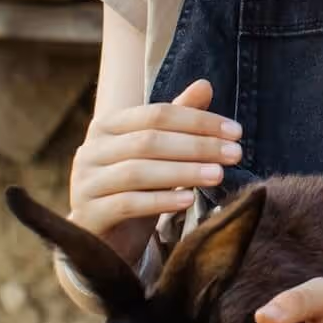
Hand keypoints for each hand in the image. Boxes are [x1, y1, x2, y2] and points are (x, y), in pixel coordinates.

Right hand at [69, 78, 242, 261]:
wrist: (104, 238)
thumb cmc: (136, 188)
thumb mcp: (158, 153)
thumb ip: (178, 118)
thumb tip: (205, 84)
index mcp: (108, 126)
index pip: (157, 114)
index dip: (199, 121)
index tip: (236, 132)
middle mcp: (91, 150)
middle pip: (149, 141)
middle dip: (198, 146)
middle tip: (235, 154)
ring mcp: (85, 182)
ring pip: (138, 172)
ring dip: (184, 172)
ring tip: (219, 175)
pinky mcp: (88, 214)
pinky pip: (127, 204)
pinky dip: (160, 201)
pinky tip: (189, 201)